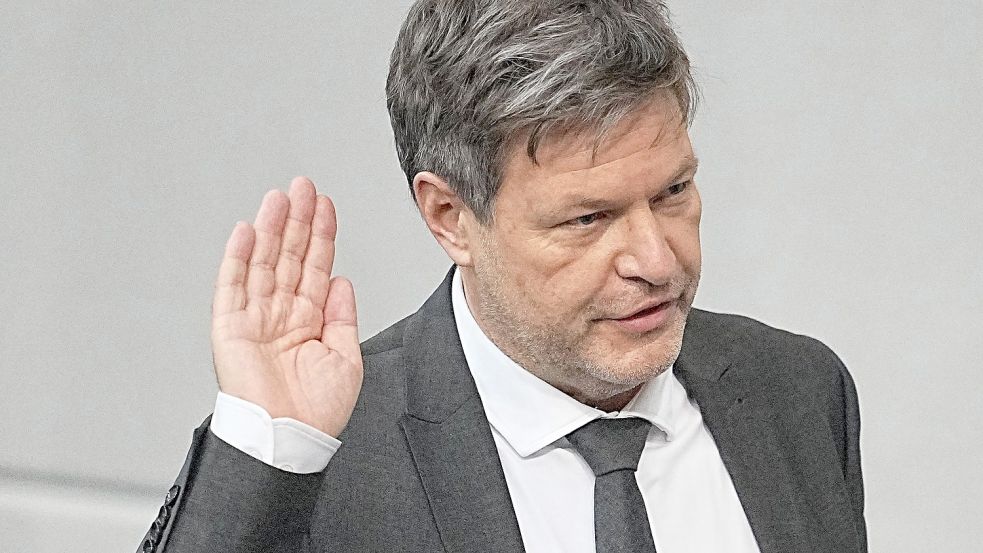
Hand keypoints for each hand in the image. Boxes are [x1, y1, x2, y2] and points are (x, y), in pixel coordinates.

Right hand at [211, 176, 362, 437]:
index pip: (316, 266)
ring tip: (280, 197)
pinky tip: (249, 230)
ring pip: (263, 262)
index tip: (326, 205)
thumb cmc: (316, 411)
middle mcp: (281, 314)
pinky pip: (233, 285)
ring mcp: (255, 318)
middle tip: (304, 186)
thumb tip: (343, 281)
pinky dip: (239, 257)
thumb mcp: (345, 357)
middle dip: (298, 220)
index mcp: (309, 320)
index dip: (322, 234)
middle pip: (290, 256)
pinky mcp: (230, 327)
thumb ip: (343, 316)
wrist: (289, 439)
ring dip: (272, 228)